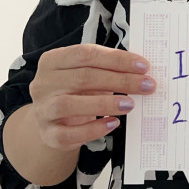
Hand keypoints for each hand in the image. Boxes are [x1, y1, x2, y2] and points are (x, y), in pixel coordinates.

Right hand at [29, 43, 154, 150]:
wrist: (54, 121)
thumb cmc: (76, 92)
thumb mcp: (86, 75)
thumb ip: (106, 69)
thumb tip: (140, 70)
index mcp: (52, 61)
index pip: (85, 54)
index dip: (116, 59)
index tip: (143, 66)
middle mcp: (43, 84)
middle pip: (83, 77)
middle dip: (120, 80)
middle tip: (146, 85)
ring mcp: (42, 109)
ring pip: (70, 104)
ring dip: (105, 104)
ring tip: (130, 104)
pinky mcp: (48, 134)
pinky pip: (69, 133)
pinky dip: (93, 129)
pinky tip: (112, 123)